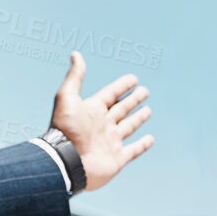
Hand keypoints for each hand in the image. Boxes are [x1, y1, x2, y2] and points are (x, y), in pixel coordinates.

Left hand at [50, 51, 153, 190]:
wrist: (67, 161)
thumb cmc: (66, 129)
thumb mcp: (67, 98)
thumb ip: (74, 77)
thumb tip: (75, 54)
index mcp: (92, 110)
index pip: (111, 94)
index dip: (122, 86)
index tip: (134, 78)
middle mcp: (102, 125)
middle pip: (121, 109)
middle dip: (132, 100)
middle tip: (144, 90)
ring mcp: (110, 142)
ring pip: (128, 127)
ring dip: (138, 118)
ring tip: (147, 110)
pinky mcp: (117, 158)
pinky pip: (133, 150)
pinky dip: (142, 145)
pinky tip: (150, 138)